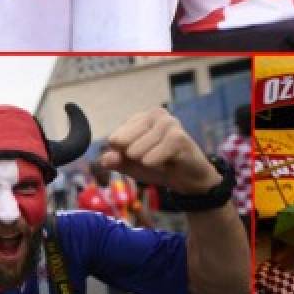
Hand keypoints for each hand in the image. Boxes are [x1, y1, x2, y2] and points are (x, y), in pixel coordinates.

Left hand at [99, 110, 216, 194]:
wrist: (189, 179)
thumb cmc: (159, 167)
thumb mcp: (132, 165)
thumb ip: (116, 161)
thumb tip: (105, 159)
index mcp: (142, 117)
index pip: (115, 139)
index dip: (124, 155)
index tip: (141, 157)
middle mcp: (155, 114)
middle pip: (122, 143)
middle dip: (134, 158)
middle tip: (152, 159)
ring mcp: (168, 123)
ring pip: (136, 150)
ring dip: (146, 162)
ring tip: (162, 160)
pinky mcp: (178, 137)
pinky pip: (151, 157)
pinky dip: (155, 165)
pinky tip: (168, 163)